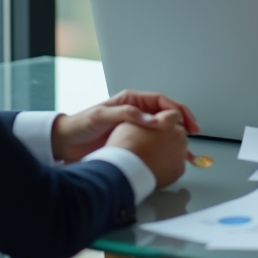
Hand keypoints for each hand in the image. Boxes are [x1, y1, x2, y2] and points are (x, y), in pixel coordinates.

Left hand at [51, 89, 199, 162]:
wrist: (63, 143)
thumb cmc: (80, 125)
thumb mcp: (103, 116)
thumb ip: (128, 115)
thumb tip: (153, 120)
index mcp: (131, 100)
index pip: (162, 102)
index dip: (177, 110)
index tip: (187, 122)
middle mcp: (135, 112)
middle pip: (166, 115)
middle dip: (182, 123)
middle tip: (193, 133)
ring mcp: (134, 127)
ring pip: (162, 130)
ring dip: (175, 138)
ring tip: (187, 149)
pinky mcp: (130, 141)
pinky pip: (152, 143)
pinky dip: (164, 149)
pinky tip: (171, 157)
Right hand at [106, 109, 188, 188]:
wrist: (125, 170)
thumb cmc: (125, 146)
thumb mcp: (131, 122)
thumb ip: (147, 119)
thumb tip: (150, 119)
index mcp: (167, 121)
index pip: (175, 114)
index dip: (168, 119)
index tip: (164, 124)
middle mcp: (178, 135)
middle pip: (179, 131)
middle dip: (170, 135)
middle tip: (155, 143)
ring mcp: (180, 152)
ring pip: (180, 148)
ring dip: (171, 150)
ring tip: (155, 156)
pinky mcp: (179, 169)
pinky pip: (178, 164)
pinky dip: (171, 165)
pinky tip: (158, 166)